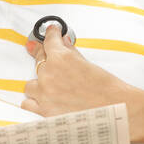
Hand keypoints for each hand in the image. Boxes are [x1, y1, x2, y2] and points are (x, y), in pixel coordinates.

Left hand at [20, 23, 141, 122]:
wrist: (114, 110)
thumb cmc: (106, 89)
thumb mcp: (88, 64)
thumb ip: (72, 53)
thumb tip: (65, 44)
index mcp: (61, 59)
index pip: (49, 40)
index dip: (51, 34)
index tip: (52, 32)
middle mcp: (49, 75)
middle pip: (38, 59)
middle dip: (45, 56)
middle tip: (52, 57)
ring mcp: (44, 94)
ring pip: (30, 84)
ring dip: (38, 82)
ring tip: (49, 83)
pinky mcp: (45, 111)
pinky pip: (28, 103)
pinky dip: (33, 100)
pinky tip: (40, 99)